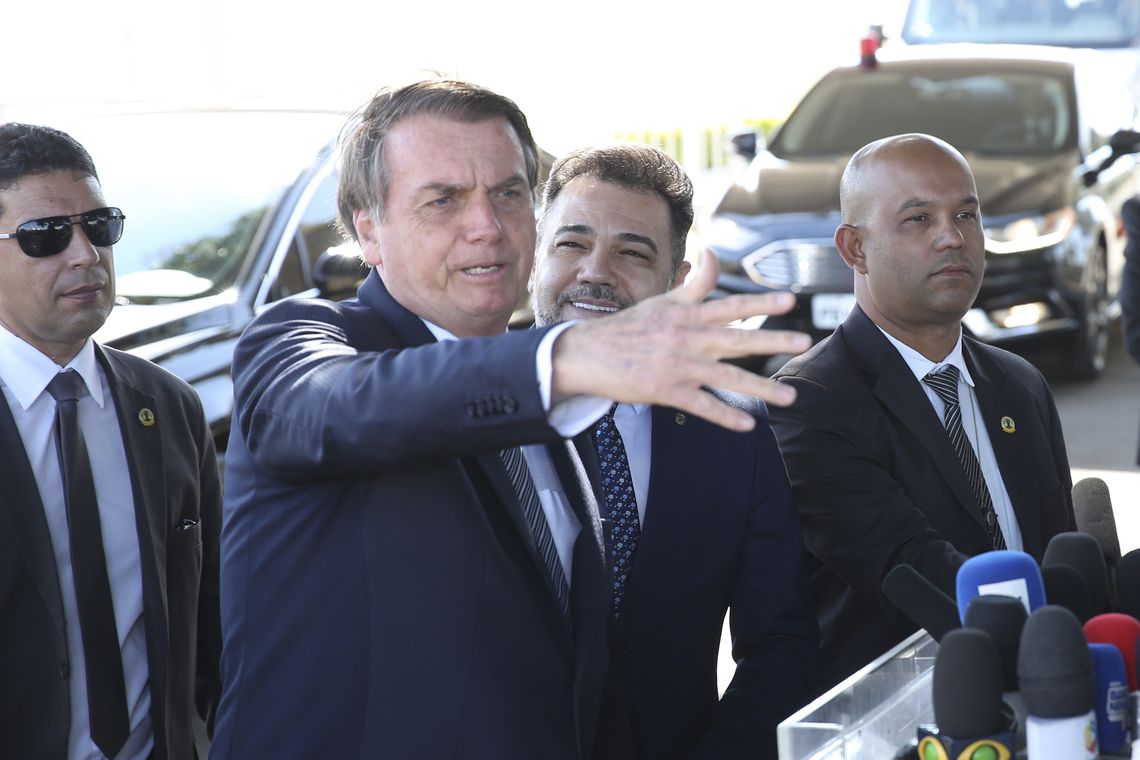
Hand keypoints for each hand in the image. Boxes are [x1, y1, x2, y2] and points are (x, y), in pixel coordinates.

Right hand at [551, 250, 811, 430]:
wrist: (586, 355)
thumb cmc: (628, 328)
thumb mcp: (663, 301)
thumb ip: (695, 282)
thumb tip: (713, 251)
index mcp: (686, 315)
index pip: (729, 306)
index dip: (759, 304)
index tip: (789, 300)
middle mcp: (686, 338)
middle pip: (736, 339)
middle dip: (772, 341)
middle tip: (804, 342)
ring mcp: (676, 366)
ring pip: (725, 377)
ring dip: (759, 387)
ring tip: (789, 397)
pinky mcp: (665, 391)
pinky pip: (701, 406)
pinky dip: (724, 415)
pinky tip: (747, 424)